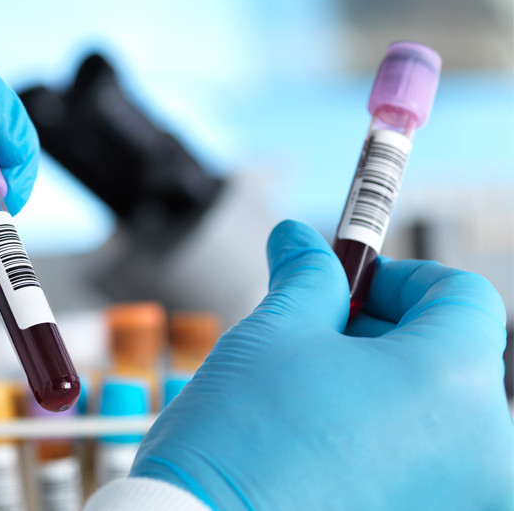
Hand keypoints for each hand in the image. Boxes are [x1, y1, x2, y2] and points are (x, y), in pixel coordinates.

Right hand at [133, 220, 511, 509]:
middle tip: (318, 337)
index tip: (350, 286)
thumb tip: (301, 241)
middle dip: (386, 334)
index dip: (400, 277)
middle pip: (453, 356)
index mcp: (453, 382)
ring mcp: (464, 496)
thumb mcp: (273, 332)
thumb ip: (307, 276)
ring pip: (440, 415)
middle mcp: (486, 448)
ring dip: (385, 388)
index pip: (463, 296)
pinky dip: (387, 440)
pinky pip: (428, 464)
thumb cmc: (238, 439)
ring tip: (312, 397)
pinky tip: (324, 442)